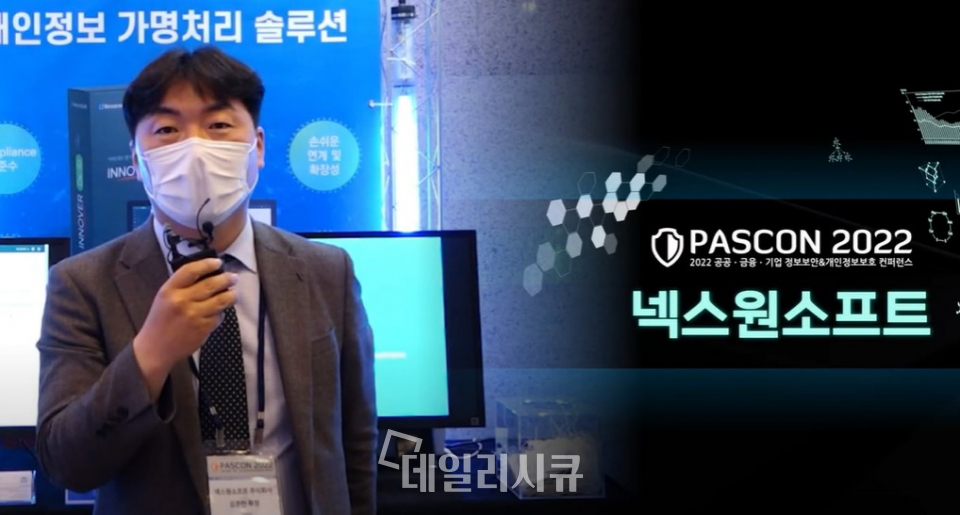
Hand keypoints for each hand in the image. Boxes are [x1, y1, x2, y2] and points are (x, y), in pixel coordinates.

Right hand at [133, 258, 237, 398]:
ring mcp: (194, 315)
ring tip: (233, 294)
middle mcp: (181, 301)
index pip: (191, 270)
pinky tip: (219, 312)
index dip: (207, 264)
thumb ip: (182, 286)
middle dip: (226, 279)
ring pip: (221, 300)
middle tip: (233, 277)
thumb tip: (208, 273)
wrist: (155, 349)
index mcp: (169, 290)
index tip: (218, 262)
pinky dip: (221, 313)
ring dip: (231, 295)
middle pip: (211, 284)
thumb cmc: (160, 321)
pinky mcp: (203, 328)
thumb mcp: (164, 298)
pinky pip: (219, 316)